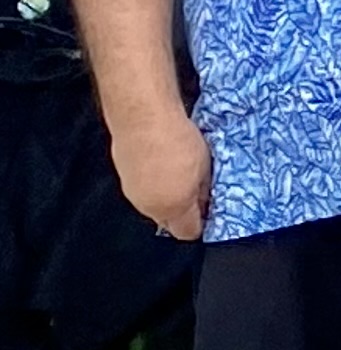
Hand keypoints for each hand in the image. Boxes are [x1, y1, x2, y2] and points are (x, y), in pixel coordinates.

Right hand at [113, 109, 211, 240]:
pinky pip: (142, 188)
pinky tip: (161, 163)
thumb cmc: (178, 141)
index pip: (187, 232)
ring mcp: (132, 192)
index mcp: (172, 209)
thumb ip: (203, 191)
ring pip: (153, 204)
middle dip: (182, 211)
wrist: (142, 117)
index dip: (200, 223)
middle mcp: (148, 206)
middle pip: (168, 220)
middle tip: (196, 190)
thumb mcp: (204, 169)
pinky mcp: (122, 175)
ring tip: (178, 173)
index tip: (208, 210)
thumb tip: (204, 201)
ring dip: (165, 196)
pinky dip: (152, 182)